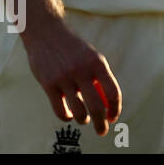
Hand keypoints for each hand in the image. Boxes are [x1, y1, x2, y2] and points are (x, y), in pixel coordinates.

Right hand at [23, 14, 121, 135]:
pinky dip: (66, 117)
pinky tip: (68, 116)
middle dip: (101, 123)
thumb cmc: (72, 48)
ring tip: (84, 119)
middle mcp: (83, 71)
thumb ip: (98, 77)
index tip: (113, 117)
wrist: (47, 33)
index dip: (116, 109)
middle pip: (97, 106)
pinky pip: (60, 109)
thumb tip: (106, 103)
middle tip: (102, 131)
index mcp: (98, 63)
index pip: (113, 92)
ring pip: (78, 111)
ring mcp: (64, 78)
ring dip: (83, 120)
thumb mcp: (91, 57)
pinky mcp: (48, 84)